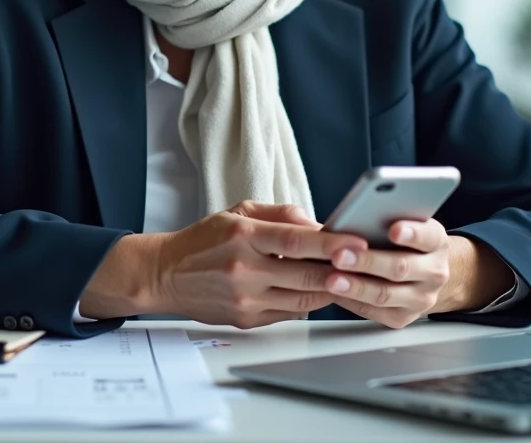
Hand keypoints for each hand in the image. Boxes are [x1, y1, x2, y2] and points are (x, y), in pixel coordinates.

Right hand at [148, 201, 367, 328]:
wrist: (165, 274)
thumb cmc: (202, 241)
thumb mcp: (236, 212)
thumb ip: (279, 214)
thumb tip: (315, 222)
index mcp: (243, 236)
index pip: (297, 240)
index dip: (332, 243)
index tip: (358, 243)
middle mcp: (244, 269)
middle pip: (307, 274)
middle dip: (341, 270)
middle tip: (365, 264)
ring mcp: (245, 298)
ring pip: (304, 298)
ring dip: (329, 288)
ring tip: (344, 276)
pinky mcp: (246, 320)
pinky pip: (290, 313)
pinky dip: (306, 301)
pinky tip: (312, 289)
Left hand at [324, 218, 451, 327]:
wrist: (424, 275)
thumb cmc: (405, 243)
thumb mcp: (405, 223)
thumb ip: (386, 219)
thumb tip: (356, 215)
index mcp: (436, 243)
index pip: (428, 237)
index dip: (412, 233)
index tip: (394, 230)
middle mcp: (433, 272)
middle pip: (400, 267)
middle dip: (367, 261)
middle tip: (340, 255)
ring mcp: (420, 298)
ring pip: (385, 294)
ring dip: (355, 287)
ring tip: (331, 279)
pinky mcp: (403, 318)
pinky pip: (373, 312)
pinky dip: (351, 301)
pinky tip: (334, 292)